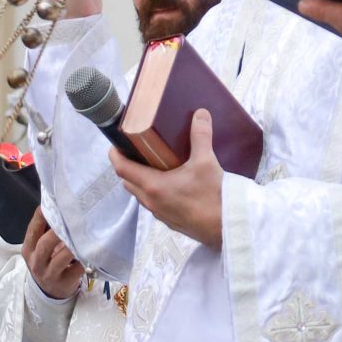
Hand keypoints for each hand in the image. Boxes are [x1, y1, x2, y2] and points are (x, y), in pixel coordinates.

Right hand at [21, 208, 84, 300]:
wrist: (50, 292)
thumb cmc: (47, 262)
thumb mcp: (40, 249)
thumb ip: (46, 232)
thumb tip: (60, 205)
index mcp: (28, 249)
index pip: (33, 230)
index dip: (42, 216)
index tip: (55, 202)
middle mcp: (36, 261)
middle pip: (45, 244)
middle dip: (58, 230)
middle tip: (72, 217)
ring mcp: (49, 274)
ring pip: (61, 257)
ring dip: (73, 244)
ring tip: (84, 232)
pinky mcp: (64, 282)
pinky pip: (77, 268)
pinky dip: (84, 258)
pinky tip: (92, 249)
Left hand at [113, 109, 225, 249]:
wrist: (227, 227)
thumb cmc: (213, 196)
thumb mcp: (206, 162)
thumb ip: (201, 136)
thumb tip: (200, 113)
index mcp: (153, 185)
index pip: (122, 169)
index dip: (115, 154)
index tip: (116, 143)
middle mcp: (151, 201)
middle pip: (128, 181)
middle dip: (127, 165)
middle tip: (136, 149)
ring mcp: (159, 213)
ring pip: (140, 194)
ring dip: (140, 179)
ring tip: (152, 164)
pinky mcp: (170, 221)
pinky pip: (153, 203)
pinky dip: (152, 191)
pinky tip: (170, 183)